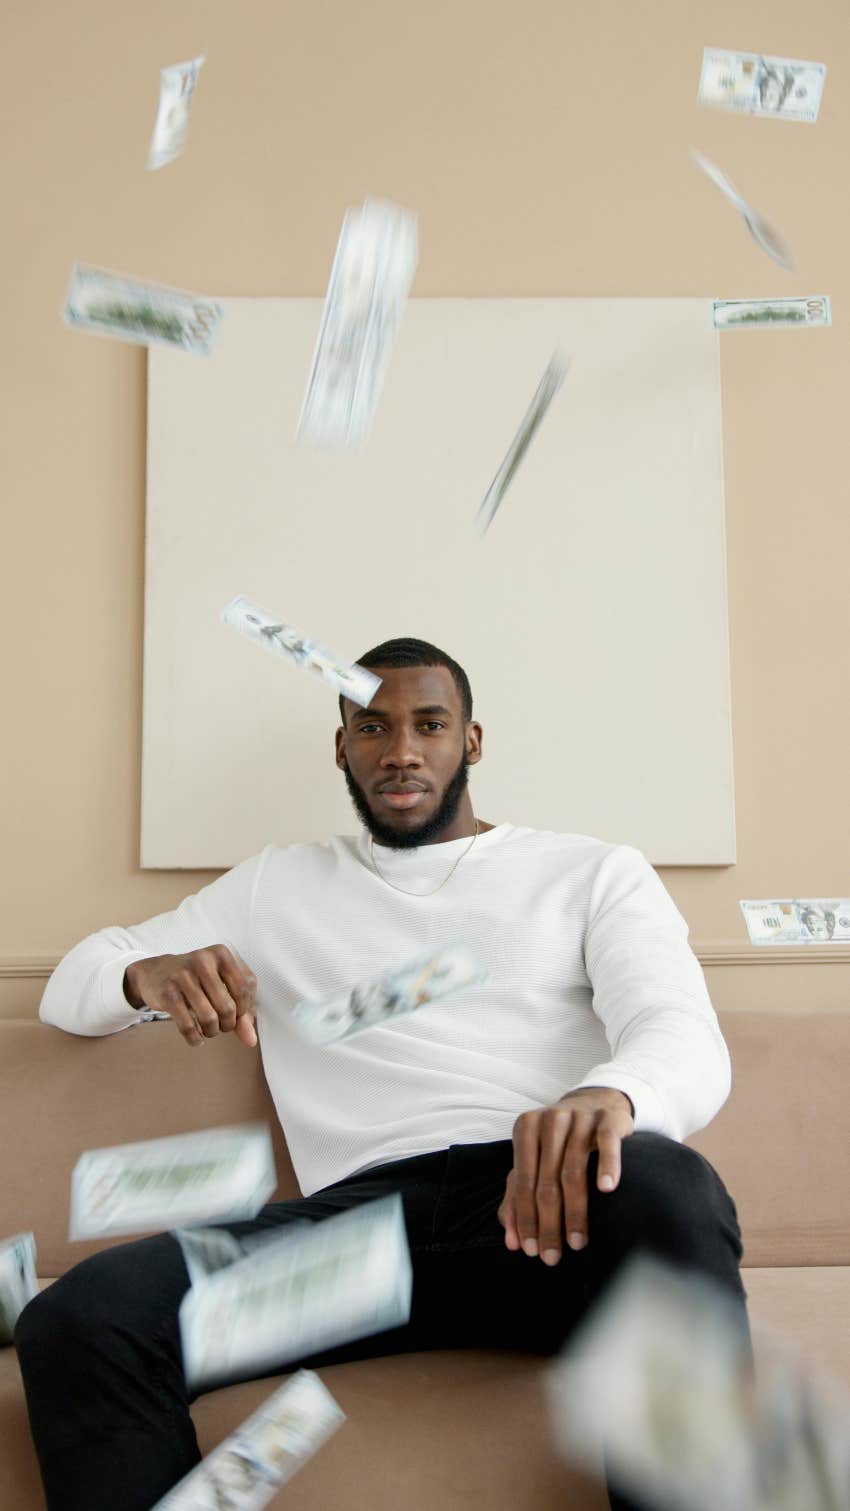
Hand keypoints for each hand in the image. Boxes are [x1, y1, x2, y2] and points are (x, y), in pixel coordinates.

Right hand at [123, 946, 257, 1048]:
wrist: (155, 972)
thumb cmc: (195, 979)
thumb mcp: (221, 986)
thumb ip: (240, 1011)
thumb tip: (251, 1040)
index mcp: (221, 953)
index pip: (246, 986)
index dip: (245, 1007)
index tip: (237, 1014)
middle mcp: (203, 960)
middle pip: (228, 1006)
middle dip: (228, 1024)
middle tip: (222, 1026)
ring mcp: (183, 976)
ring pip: (209, 1018)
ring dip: (212, 1032)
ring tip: (210, 1030)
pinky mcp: (167, 993)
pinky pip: (187, 1025)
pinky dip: (195, 1038)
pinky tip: (196, 1038)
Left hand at [496, 1086, 633, 1263]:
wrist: (596, 1103)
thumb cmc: (559, 1142)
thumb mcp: (534, 1161)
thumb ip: (518, 1197)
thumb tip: (511, 1242)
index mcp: (525, 1128)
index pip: (523, 1183)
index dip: (525, 1219)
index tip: (530, 1251)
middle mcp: (550, 1120)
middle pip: (546, 1182)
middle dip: (548, 1224)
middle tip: (552, 1257)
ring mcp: (580, 1117)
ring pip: (574, 1170)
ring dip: (576, 1211)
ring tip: (578, 1242)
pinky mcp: (608, 1118)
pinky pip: (606, 1143)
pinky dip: (607, 1166)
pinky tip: (607, 1189)